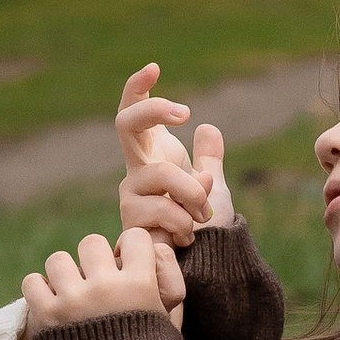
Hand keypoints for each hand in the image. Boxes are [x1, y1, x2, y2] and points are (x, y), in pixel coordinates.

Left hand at [22, 226, 181, 332]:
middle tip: (96, 280)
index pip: (135, 237)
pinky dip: (39, 291)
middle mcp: (106, 288)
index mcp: (141, 286)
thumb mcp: (169, 325)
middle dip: (94, 259)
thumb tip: (158, 248)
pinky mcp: (46, 315)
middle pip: (92, 242)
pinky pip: (33, 281)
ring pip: (58, 259)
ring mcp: (74, 301)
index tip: (128, 264)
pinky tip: (51, 304)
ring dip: (63, 274)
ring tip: (71, 294)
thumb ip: (170, 286)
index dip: (131, 248)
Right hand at [115, 60, 233, 245]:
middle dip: (155, 112)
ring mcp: (130, 196)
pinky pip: (163, 210)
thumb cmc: (202, 233)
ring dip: (191, 193)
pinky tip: (186, 237)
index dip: (137, 89)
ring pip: (160, 174)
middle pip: (127, 125)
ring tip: (202, 217)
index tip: (153, 67)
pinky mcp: (130, 223)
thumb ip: (208, 162)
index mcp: (152, 157)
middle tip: (185, 113)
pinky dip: (185, 222)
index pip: (133, 114)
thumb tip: (208, 129)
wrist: (197, 272)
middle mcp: (135, 172)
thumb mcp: (212, 191)